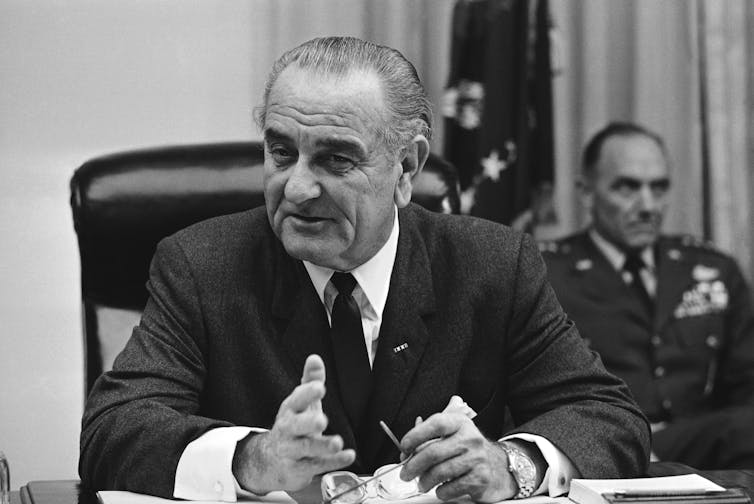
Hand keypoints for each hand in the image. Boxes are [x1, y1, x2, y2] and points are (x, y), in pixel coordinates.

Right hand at [232, 355, 354, 492]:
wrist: (271, 461)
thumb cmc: (293, 426)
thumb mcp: (300, 403)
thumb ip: (310, 381)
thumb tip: (315, 358)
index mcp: (290, 410)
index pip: (296, 400)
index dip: (307, 393)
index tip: (320, 387)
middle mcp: (288, 430)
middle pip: (296, 426)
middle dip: (308, 423)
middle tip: (322, 420)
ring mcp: (292, 451)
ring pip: (306, 449)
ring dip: (322, 446)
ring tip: (337, 442)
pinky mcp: (300, 469)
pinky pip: (316, 466)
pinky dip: (332, 462)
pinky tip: (347, 456)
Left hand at [399, 412, 516, 501]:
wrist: (498, 466)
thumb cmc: (467, 450)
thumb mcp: (451, 435)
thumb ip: (428, 438)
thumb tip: (406, 450)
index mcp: (460, 423)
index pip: (436, 424)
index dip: (416, 435)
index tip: (404, 447)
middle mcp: (470, 438)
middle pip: (434, 452)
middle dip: (414, 465)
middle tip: (405, 473)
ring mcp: (477, 458)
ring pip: (440, 472)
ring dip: (425, 481)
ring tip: (421, 484)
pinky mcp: (481, 478)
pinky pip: (452, 487)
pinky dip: (441, 491)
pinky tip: (440, 489)